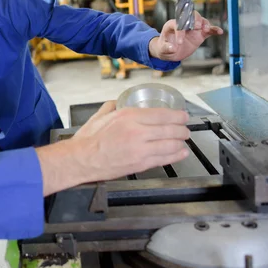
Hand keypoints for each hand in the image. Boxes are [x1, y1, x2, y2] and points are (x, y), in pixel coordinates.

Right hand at [37, 101, 189, 194]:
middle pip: (171, 129)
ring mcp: (141, 149)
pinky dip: (176, 155)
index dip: (178, 115)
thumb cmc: (88, 139)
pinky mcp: (141, 164)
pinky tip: (181, 153)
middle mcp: (137, 132)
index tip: (183, 116)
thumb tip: (118, 103)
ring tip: (183, 140)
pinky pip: (165, 159)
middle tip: (185, 129)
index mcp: (128, 117)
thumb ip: (112, 107)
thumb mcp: (100, 116)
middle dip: (183, 129)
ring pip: (171, 144)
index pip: (162, 114)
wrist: (81, 159)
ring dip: (181, 142)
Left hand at [149, 11, 222, 61]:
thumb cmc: (164, 48)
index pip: (177, 24)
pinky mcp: (200, 34)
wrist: (170, 52)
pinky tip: (220, 32)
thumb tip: (172, 48)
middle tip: (198, 27)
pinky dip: (214, 30)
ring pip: (201, 21)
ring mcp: (193, 29)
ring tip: (206, 30)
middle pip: (191, 16)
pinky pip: (209, 30)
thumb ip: (166, 48)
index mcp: (172, 25)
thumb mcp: (162, 50)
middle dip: (195, 19)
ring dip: (205, 23)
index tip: (179, 42)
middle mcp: (184, 24)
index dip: (179, 32)